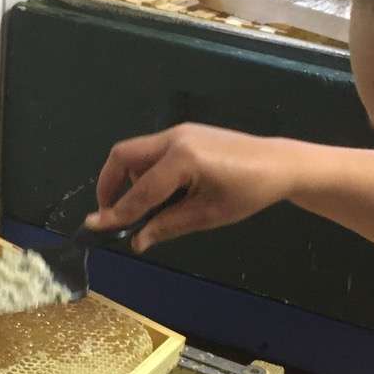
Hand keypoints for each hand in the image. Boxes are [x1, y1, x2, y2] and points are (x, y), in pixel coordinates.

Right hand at [86, 123, 294, 251]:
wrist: (278, 164)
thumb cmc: (248, 193)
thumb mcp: (207, 215)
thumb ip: (167, 226)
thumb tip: (136, 241)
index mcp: (183, 158)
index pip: (140, 191)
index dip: (117, 213)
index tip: (95, 227)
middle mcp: (174, 138)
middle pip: (123, 156)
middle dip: (108, 185)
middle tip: (109, 213)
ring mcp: (179, 132)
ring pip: (135, 152)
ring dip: (127, 179)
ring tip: (141, 208)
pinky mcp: (185, 134)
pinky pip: (151, 151)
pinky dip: (143, 172)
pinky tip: (159, 194)